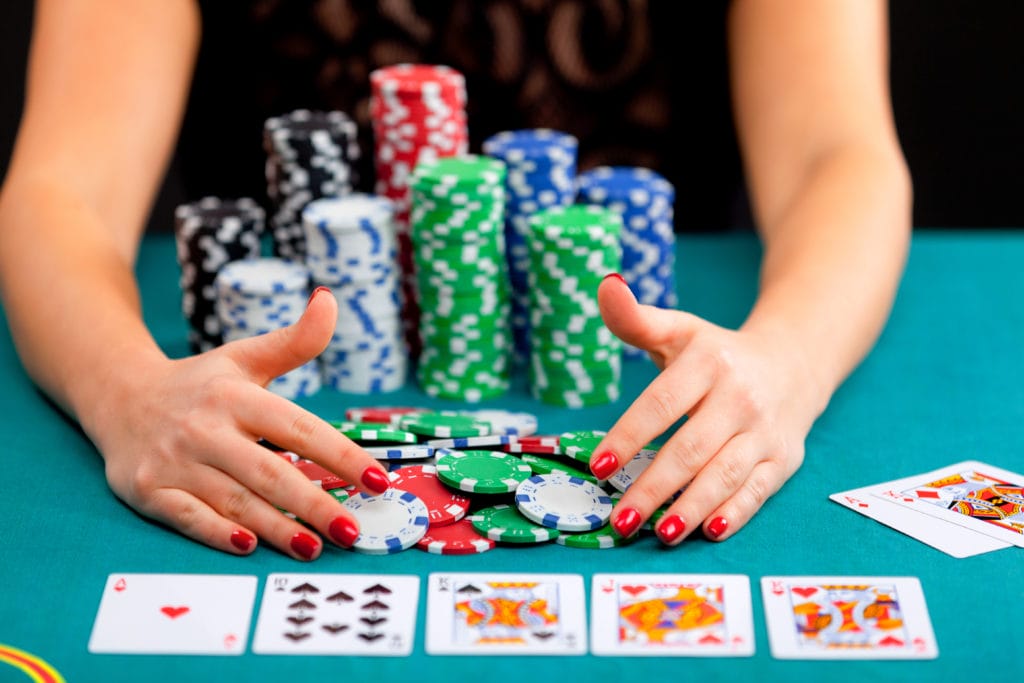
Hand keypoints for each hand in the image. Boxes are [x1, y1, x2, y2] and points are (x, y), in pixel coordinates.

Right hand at [88, 287, 389, 559]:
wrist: (119, 396)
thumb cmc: (200, 383)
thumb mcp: (245, 357)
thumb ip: (295, 340)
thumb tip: (331, 299)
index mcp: (236, 395)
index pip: (300, 428)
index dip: (341, 455)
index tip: (378, 480)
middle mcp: (206, 428)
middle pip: (271, 472)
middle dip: (315, 504)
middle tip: (353, 531)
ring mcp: (175, 461)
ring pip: (235, 500)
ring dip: (277, 527)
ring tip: (315, 547)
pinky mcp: (148, 489)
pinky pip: (188, 516)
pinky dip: (217, 532)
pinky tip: (248, 545)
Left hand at [591, 274, 827, 543]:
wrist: (792, 364)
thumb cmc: (716, 353)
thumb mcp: (679, 330)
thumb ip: (636, 318)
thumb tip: (605, 285)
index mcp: (709, 362)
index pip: (662, 403)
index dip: (629, 435)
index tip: (598, 466)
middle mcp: (740, 397)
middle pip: (691, 448)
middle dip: (654, 486)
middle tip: (620, 519)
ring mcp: (765, 431)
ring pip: (725, 475)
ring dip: (691, 508)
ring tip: (659, 534)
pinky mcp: (783, 459)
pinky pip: (757, 491)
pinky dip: (735, 514)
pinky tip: (709, 533)